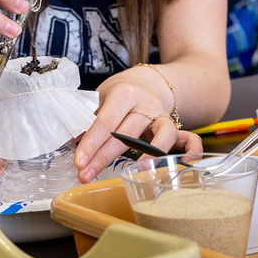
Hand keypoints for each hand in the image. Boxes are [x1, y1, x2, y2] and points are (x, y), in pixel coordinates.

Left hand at [73, 67, 178, 182]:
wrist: (148, 82)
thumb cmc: (119, 94)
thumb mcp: (101, 98)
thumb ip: (88, 118)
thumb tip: (69, 140)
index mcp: (123, 94)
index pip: (104, 123)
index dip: (90, 144)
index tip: (78, 162)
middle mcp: (146, 104)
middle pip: (124, 135)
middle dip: (103, 158)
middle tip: (85, 175)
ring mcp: (163, 116)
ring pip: (155, 141)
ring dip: (142, 161)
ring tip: (129, 176)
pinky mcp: (175, 127)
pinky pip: (188, 141)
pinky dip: (187, 154)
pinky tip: (173, 169)